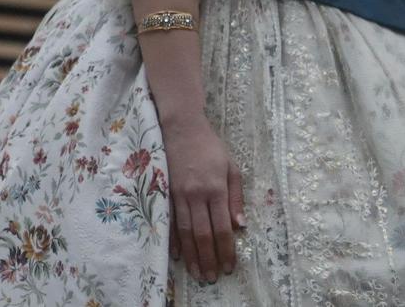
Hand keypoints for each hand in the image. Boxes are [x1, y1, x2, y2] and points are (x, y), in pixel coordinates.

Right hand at [161, 116, 243, 282]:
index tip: (229, 267)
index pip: (223, 228)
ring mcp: (177, 193)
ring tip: (196, 272)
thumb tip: (240, 225)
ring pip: (184, 231)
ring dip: (191, 254)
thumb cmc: (209, 146)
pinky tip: (177, 254)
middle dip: (208, 258)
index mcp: (216, 189)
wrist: (180, 126)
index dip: (226, 250)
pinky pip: (169, 220)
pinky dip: (173, 239)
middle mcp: (196, 194)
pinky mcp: (164, 191)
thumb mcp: (231, 167)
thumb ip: (236, 197)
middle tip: (211, 277)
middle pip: (202, 234)